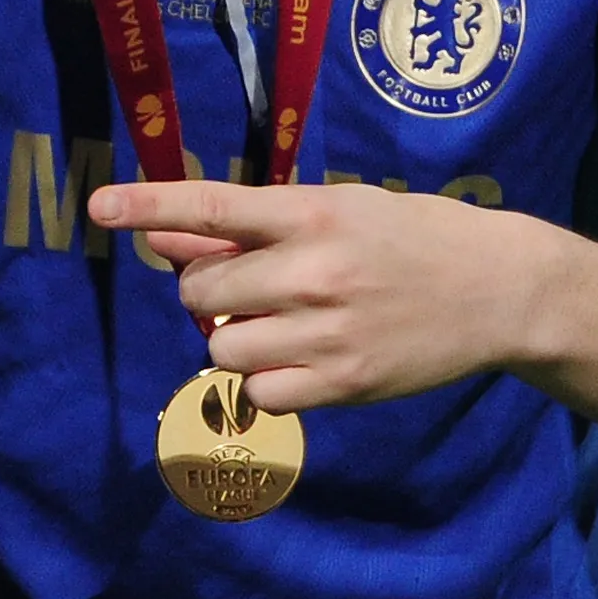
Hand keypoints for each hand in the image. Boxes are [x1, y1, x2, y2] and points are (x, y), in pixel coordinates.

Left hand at [87, 177, 574, 410]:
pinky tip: (297, 360)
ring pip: (221, 347)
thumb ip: (246, 229)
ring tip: (279, 324)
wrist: (497, 290)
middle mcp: (315, 272)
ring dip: (233, 338)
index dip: (149, 206)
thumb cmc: (407, 238)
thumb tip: (161, 235)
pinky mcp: (344, 383)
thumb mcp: (334, 211)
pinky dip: (263, 381)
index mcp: (312, 214)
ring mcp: (329, 332)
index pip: (212, 206)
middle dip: (208, 292)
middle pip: (201, 292)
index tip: (99, 207)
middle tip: (249, 287)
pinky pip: (258, 393)